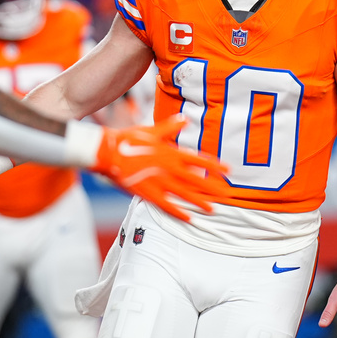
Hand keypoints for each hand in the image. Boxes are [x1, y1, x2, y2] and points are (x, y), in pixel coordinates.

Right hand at [92, 115, 229, 221]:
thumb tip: (185, 119)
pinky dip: (178, 212)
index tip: (228, 171)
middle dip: (213, 188)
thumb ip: (169, 127)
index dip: (214, 166)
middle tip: (228, 195)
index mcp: (170, 152)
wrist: (107, 152)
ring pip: (184, 195)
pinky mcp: (148, 193)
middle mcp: (168, 168)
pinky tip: (189, 218)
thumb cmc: (128, 139)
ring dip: (200, 202)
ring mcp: (159, 182)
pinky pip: (167, 205)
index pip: (198, 160)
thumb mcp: (151, 130)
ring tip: (213, 209)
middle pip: (196, 180)